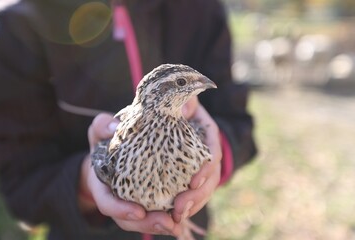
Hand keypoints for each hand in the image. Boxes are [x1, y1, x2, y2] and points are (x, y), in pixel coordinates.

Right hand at [79, 113, 181, 235]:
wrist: (113, 148)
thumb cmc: (107, 138)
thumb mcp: (101, 130)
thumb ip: (103, 126)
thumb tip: (114, 126)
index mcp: (102, 184)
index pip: (107, 202)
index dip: (120, 210)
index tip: (138, 212)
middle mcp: (116, 198)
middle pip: (129, 220)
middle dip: (148, 224)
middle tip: (167, 222)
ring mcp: (132, 202)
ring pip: (145, 221)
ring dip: (162, 225)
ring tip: (178, 225)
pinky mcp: (148, 199)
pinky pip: (158, 213)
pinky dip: (170, 218)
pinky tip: (182, 221)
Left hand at [173, 97, 221, 222]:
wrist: (174, 112)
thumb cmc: (178, 106)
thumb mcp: (184, 100)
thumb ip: (186, 102)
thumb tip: (183, 107)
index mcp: (208, 134)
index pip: (213, 154)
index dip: (206, 169)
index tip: (193, 182)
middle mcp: (209, 152)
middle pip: (210, 178)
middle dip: (198, 195)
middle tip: (180, 208)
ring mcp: (202, 166)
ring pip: (204, 190)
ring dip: (192, 205)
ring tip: (176, 217)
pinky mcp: (192, 176)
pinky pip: (193, 194)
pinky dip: (186, 206)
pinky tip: (173, 216)